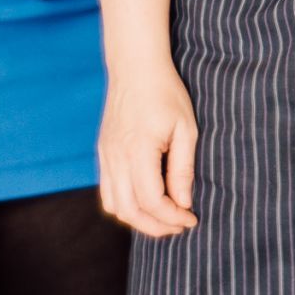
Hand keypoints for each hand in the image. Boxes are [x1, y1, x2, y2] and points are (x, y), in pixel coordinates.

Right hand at [97, 57, 199, 237]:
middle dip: (156, 226)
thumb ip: (183, 168)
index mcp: (138, 150)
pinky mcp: (103, 153)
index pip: (152, 201)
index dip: (172, 217)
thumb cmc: (165, 93)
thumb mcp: (185, 128)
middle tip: (179, 225)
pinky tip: (145, 202)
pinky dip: (124, 206)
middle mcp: (116, 157)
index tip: (191, 218)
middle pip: (130, 211)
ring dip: (138, 220)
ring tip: (164, 218)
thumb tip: (183, 202)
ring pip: (114, 206)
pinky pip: (107, 192)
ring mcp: (106, 156)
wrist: (135, 68)